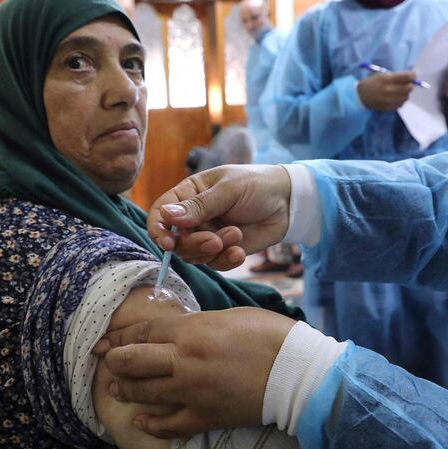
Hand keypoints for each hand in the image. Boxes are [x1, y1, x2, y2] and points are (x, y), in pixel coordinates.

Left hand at [93, 308, 295, 438]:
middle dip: (115, 360)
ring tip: (117, 388)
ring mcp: (193, 391)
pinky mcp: (206, 416)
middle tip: (106, 361)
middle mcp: (185, 360)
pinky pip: (169, 425)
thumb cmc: (268, 335)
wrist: (296, 371)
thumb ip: (196, 324)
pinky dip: (151, 424)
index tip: (108, 340)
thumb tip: (178, 330)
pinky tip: (140, 421)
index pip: (143, 332)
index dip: (121, 336)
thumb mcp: (228, 316)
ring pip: (145, 392)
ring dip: (126, 389)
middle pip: (133, 361)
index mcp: (191, 330)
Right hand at [147, 164, 290, 270]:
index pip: (161, 213)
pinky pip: (215, 264)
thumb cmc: (256, 184)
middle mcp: (194, 217)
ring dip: (213, 251)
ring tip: (236, 237)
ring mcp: (208, 235)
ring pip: (194, 255)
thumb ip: (199, 206)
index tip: (168, 242)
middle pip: (176, 240)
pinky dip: (226, 261)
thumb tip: (167, 216)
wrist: (288, 201)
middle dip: (194, 244)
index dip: (159, 229)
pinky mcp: (224, 250)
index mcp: (188, 194)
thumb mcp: (228, 190)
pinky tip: (240, 252)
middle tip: (215, 241)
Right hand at [357, 70, 415, 110]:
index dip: (413, 75)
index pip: (407, 76)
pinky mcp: (388, 107)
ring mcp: (389, 100)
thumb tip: (411, 76)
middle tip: (408, 83)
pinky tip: (396, 97)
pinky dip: (401, 100)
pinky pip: (401, 104)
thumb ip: (396, 76)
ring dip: (406, 93)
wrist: (360, 96)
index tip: (413, 74)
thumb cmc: (373, 82)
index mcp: (387, 79)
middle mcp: (389, 90)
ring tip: (400, 91)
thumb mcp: (382, 75)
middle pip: (409, 88)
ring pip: (406, 97)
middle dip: (411, 84)